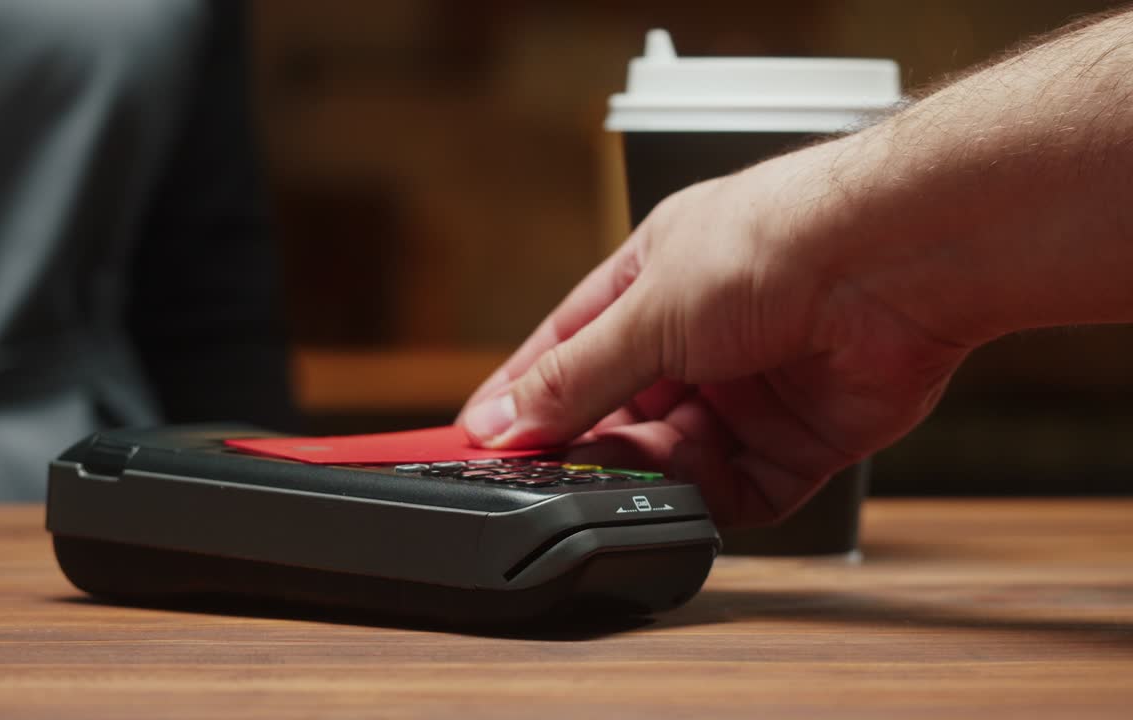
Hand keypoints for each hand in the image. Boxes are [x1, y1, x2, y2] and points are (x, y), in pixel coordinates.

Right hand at [458, 140, 970, 528]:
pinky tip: (695, 488)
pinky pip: (740, 490)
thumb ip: (574, 377)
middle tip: (555, 471)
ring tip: (635, 468)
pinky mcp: (800, 439)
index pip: (566, 351)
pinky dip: (713, 498)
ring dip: (650, 471)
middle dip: (588, 443)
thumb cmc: (776, 241)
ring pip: (674, 460)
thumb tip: (504, 421)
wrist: (894, 259)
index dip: (523, 397)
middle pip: (618, 413)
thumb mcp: (647, 311)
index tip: (480, 442)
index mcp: (651, 284)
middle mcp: (699, 339)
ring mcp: (749, 391)